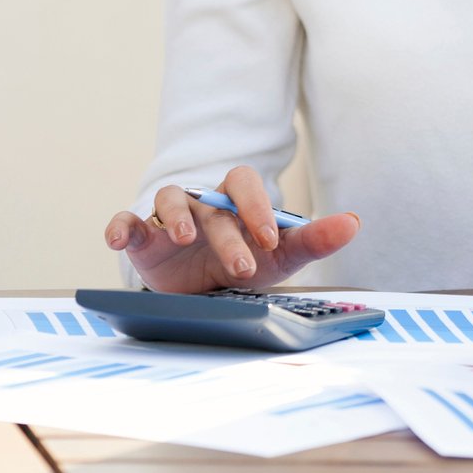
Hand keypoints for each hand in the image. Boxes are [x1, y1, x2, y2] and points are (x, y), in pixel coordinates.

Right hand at [103, 164, 359, 293]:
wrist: (203, 288)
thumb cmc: (245, 258)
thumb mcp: (281, 255)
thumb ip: (315, 239)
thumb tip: (354, 222)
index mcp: (235, 198)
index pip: (244, 183)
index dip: (257, 207)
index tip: (270, 239)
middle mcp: (202, 201)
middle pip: (212, 203)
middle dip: (227, 234)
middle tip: (244, 266)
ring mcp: (170, 216)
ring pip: (169, 200)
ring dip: (176, 216)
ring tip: (184, 239)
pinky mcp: (143, 237)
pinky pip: (127, 221)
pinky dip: (120, 226)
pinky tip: (117, 238)